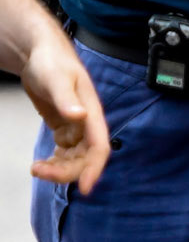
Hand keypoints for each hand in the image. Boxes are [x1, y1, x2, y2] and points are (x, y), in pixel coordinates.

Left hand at [24, 32, 109, 194]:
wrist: (41, 54)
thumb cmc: (52, 62)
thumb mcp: (57, 79)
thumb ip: (67, 98)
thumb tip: (80, 116)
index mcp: (92, 113)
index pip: (99, 147)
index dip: (95, 168)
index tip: (85, 187)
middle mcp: (87, 124)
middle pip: (85, 159)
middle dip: (66, 171)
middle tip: (39, 171)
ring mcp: (76, 128)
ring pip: (74, 160)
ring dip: (58, 169)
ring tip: (36, 168)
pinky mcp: (65, 128)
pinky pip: (64, 154)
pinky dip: (54, 163)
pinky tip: (41, 165)